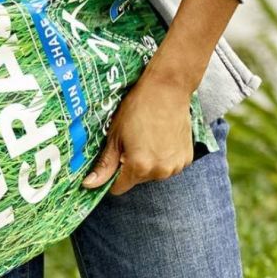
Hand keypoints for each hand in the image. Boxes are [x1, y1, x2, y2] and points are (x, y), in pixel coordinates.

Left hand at [81, 69, 193, 194]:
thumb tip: (89, 185)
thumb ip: (105, 165)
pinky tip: (160, 139)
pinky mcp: (187, 158)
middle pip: (136, 180)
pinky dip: (162, 158)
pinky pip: (168, 166)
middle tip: (131, 143)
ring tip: (146, 139)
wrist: (167, 89)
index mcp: (139, 167)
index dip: (112, 177)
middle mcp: (160, 170)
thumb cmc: (137, 109)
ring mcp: (176, 165)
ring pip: (153, 174)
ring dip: (147, 163)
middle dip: (130, 167)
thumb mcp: (115, 136)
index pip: (119, 188)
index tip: (113, 161)